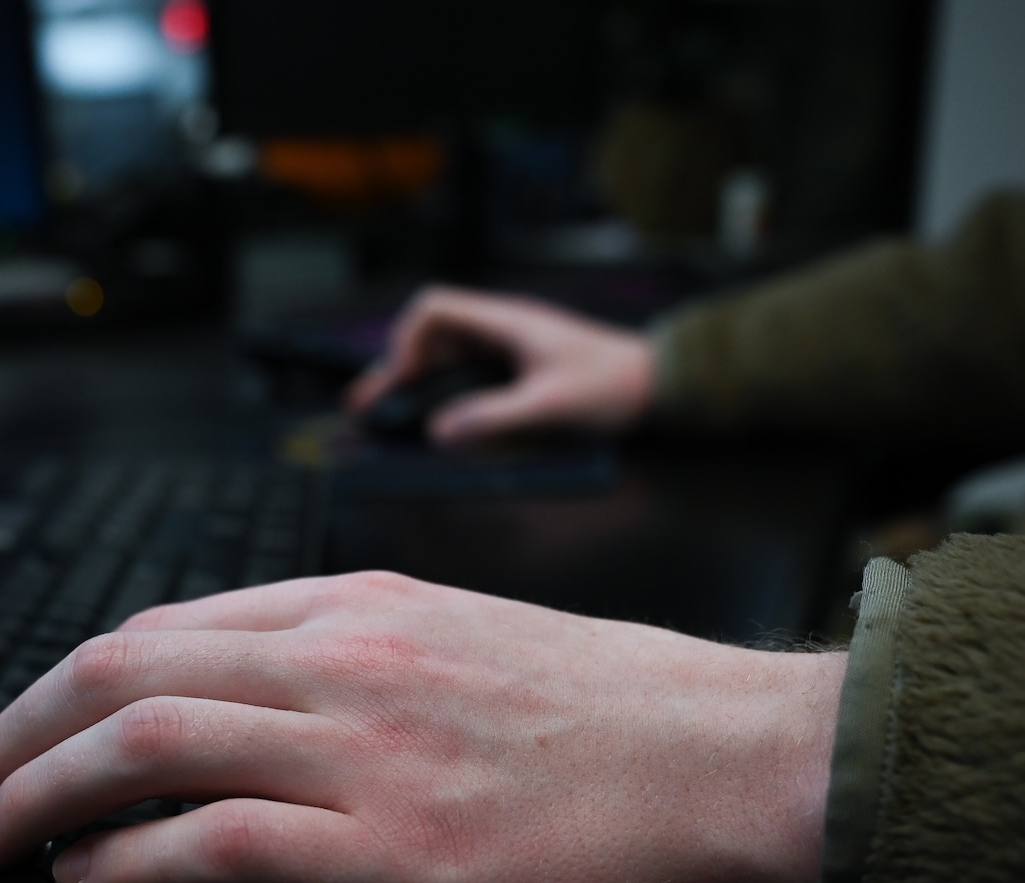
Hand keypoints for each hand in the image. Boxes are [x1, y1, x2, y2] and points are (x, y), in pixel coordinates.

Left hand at [0, 572, 842, 882]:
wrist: (743, 767)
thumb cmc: (628, 720)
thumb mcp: (471, 645)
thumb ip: (364, 661)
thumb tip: (265, 711)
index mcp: (363, 607)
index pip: (167, 625)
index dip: (70, 683)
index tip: (30, 732)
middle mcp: (346, 660)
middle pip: (124, 669)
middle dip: (17, 733)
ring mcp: (365, 751)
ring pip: (146, 741)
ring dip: (41, 796)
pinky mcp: (393, 851)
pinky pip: (217, 843)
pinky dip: (131, 864)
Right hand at [345, 286, 657, 447]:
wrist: (661, 384)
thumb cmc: (613, 386)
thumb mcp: (552, 405)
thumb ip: (495, 417)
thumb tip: (439, 433)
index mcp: (506, 322)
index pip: (435, 308)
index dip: (408, 340)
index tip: (404, 379)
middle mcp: (503, 329)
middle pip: (432, 337)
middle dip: (397, 370)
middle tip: (364, 406)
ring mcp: (511, 349)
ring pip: (449, 358)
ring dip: (417, 384)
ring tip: (387, 416)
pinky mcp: (521, 370)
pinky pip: (470, 375)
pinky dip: (445, 394)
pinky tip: (434, 420)